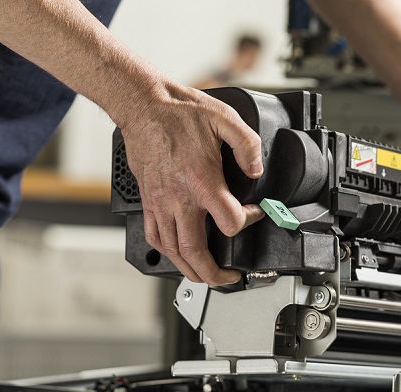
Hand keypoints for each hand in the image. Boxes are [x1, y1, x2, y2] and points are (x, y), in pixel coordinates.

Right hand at [119, 84, 263, 284]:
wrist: (143, 106)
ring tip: (205, 275)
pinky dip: (167, 253)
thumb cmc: (179, 112)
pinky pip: (154, 236)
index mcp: (202, 181)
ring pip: (172, 251)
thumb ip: (248, 145)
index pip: (230, 222)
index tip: (254, 213)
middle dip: (213, 273)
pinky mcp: (148, 200)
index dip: (249, 222)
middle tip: (228, 277)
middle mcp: (179, 198)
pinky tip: (177, 254)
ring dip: (190, 270)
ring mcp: (160, 202)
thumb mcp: (225, 118)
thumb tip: (257, 169)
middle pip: (195, 252)